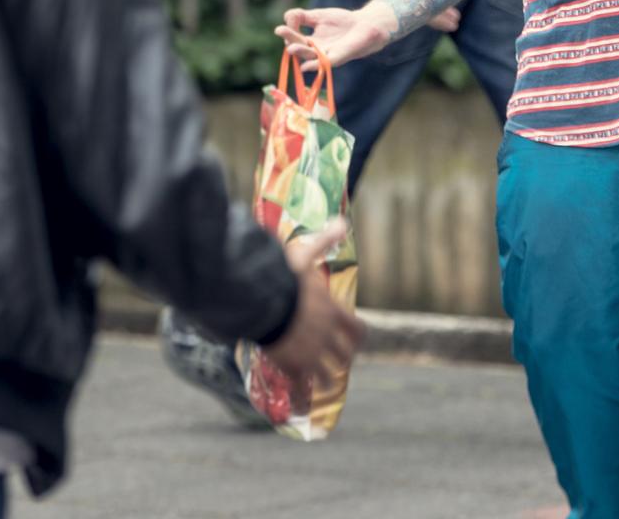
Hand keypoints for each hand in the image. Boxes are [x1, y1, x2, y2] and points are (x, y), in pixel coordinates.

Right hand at [263, 218, 364, 386]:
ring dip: (325, 377)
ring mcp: (310, 353)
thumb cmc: (282, 278)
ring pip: (327, 373)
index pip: (357, 330)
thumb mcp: (304, 257)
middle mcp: (326, 336)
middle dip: (342, 358)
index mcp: (332, 312)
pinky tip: (300, 399)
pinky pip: (300, 384)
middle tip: (338, 361)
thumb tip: (342, 220)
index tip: (356, 339)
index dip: (358, 336)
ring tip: (323, 382)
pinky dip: (301, 392)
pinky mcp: (291, 365)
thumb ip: (324, 242)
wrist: (260, 301)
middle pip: (345, 355)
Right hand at [275, 7, 388, 67]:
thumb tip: (286, 17)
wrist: (365, 24)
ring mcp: (326, 55)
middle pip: (300, 48)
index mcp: (310, 41)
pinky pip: (325, 64)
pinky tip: (306, 66)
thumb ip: (301, 16)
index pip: (294, 39)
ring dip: (300, 52)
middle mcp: (316, 51)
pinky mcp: (339, 58)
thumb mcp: (317, 15)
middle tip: (281, 31)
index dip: (287, 33)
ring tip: (290, 48)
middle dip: (290, 40)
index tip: (280, 28)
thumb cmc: (342, 22)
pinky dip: (315, 66)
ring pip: (310, 56)